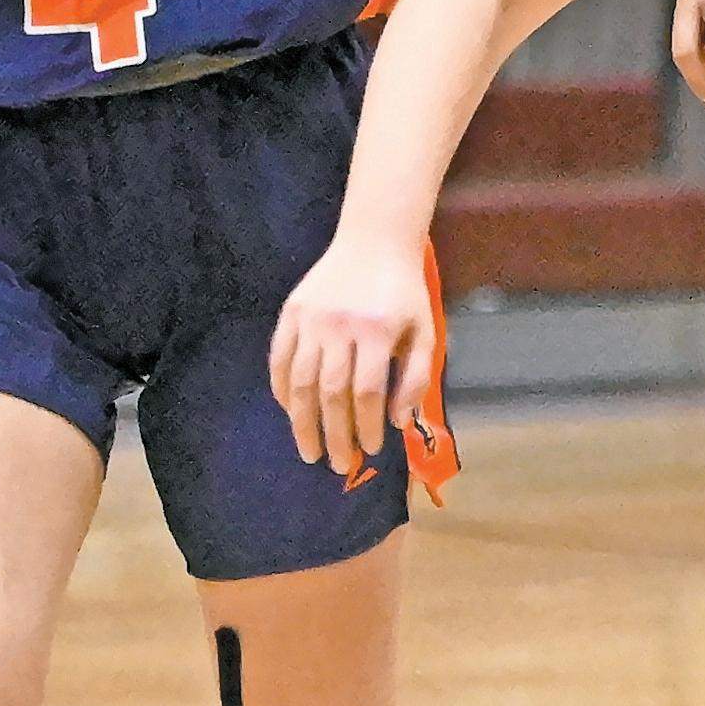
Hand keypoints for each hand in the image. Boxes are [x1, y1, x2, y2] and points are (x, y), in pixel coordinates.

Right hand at [269, 233, 434, 472]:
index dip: (368, 426)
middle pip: (332, 392)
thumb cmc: (404, 293)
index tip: (371, 450)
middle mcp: (341, 325)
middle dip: (335, 434)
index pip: (368, 392)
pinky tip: (289, 412)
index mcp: (379, 331)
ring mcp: (312, 318)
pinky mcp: (292, 311)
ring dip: (302, 422)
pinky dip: (281, 390)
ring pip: (301, 381)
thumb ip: (417, 377)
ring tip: (309, 450)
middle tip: (338, 464)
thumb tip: (399, 422)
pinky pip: (280, 359)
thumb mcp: (425, 331)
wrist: (374, 241)